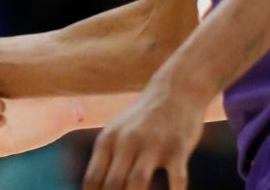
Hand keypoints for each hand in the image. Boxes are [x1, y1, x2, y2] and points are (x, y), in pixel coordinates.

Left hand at [82, 70, 207, 189]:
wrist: (176, 89)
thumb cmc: (144, 118)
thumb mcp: (117, 131)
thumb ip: (105, 158)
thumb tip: (91, 187)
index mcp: (107, 140)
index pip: (92, 180)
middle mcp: (127, 141)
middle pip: (112, 185)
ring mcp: (153, 144)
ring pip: (137, 183)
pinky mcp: (178, 147)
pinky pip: (176, 181)